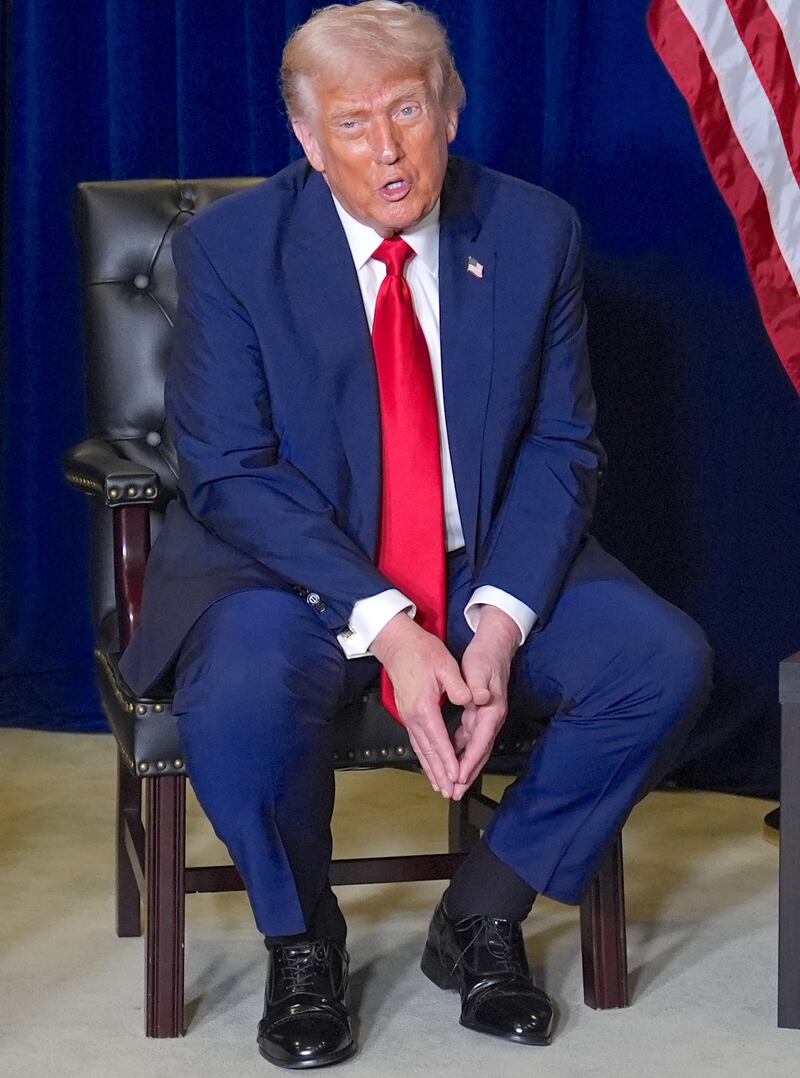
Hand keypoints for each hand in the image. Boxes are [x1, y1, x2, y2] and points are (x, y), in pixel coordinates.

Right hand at [370, 613, 471, 797]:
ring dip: (431, 769)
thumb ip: (458, 686)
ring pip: (420, 749)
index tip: (457, 776)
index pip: (438, 740)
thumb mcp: (445, 664)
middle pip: (427, 752)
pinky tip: (430, 764)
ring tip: (440, 786)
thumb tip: (471, 700)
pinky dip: (424, 757)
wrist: (397, 643)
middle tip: (450, 792)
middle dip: (439, 773)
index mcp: (424, 707)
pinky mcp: (408, 713)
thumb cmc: (421, 651)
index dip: (448, 760)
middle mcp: (413, 716)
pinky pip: (417, 741)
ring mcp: (408, 716)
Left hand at [452, 606, 519, 799]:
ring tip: (452, 784)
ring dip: (464, 766)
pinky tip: (450, 757)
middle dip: (467, 773)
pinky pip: (470, 738)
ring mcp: (487, 717)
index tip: (457, 778)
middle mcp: (491, 717)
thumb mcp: (479, 668)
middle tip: (453, 792)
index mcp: (491, 710)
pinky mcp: (480, 713)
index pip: (479, 742)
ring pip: (475, 747)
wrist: (495, 644)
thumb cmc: (485, 656)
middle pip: (479, 752)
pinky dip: (461, 750)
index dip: (468, 762)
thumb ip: (479, 685)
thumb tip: (480, 698)